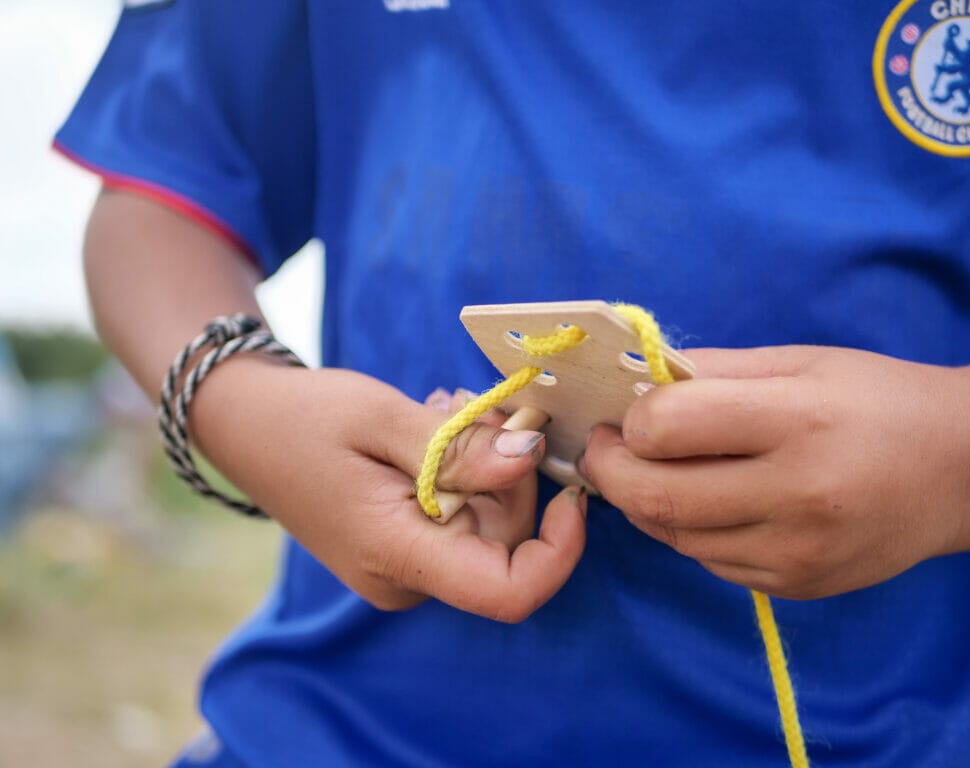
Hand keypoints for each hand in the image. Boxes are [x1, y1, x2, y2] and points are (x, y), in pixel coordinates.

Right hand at [189, 358, 586, 621]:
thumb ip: (458, 449)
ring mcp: (402, 567)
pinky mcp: (403, 547)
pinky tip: (437, 432)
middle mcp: (403, 578)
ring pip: (490, 526)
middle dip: (513, 475)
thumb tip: (530, 462)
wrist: (246, 425)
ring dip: (489, 465)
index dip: (560, 550)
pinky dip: (467, 473)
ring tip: (444, 414)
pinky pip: (463, 518)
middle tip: (480, 411)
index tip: (572, 489)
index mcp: (396, 555)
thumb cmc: (305, 417)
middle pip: (506, 544)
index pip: (507, 591)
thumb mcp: (382, 418)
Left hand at [580, 345, 969, 599]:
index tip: (627, 414)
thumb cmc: (876, 400)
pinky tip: (707, 502)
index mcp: (797, 421)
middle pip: (654, 495)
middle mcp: (797, 496)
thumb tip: (635, 384)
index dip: (632, 420)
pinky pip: (708, 562)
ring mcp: (796, 553)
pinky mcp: (795, 587)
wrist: (961, 471)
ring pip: (673, 535)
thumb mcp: (798, 361)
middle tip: (605, 448)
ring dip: (645, 502)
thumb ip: (713, 372)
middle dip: (609, 470)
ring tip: (655, 469)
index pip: (667, 429)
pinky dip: (688, 531)